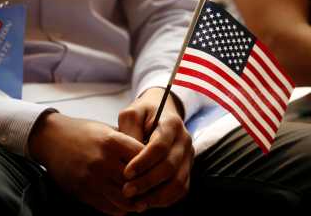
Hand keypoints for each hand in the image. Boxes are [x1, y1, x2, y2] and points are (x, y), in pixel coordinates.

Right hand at [29, 113, 145, 214]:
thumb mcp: (106, 129)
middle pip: (136, 182)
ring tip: (140, 200)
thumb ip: (126, 142)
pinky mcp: (82, 191)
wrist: (51, 138)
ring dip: (135, 203)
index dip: (153, 165)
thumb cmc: (82, 132)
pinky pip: (107, 207)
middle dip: (147, 187)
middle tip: (153, 190)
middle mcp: (103, 160)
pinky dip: (119, 208)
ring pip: (124, 200)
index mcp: (111, 141)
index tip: (157, 169)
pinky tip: (123, 203)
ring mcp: (92, 178)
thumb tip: (150, 156)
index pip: (143, 158)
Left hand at [118, 88, 193, 210]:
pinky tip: (147, 202)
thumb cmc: (143, 114)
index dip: (143, 162)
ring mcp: (189, 156)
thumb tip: (129, 157)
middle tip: (127, 191)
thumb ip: (129, 131)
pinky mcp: (187, 168)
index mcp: (171, 124)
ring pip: (178, 182)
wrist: (162, 112)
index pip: (159, 146)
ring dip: (157, 195)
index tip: (126, 173)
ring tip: (136, 202)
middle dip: (147, 182)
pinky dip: (165, 199)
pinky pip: (181, 189)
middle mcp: (184, 140)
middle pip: (169, 167)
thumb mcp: (131, 114)